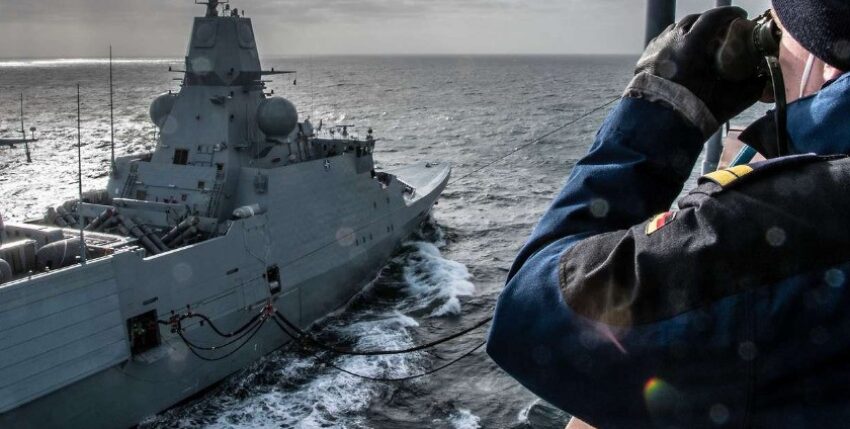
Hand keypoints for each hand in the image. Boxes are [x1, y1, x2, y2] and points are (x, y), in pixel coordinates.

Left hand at [636, 6, 767, 123]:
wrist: (657, 128)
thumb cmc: (693, 112)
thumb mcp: (728, 100)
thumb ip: (750, 88)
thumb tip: (765, 80)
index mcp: (691, 45)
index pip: (713, 18)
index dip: (729, 14)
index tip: (740, 17)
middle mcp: (670, 42)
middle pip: (692, 21)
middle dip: (709, 22)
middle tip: (721, 30)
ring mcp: (654, 50)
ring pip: (674, 31)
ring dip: (689, 32)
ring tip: (700, 42)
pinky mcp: (643, 60)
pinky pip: (661, 44)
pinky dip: (673, 44)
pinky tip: (680, 54)